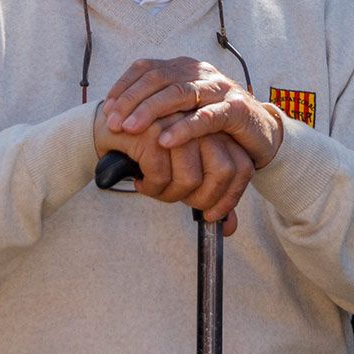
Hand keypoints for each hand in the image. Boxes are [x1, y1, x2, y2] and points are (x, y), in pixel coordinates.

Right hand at [93, 105, 252, 230]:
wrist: (110, 128)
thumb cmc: (153, 152)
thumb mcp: (185, 171)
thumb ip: (210, 194)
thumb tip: (230, 228)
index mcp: (219, 131)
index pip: (242, 168)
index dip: (230, 198)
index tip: (211, 215)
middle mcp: (203, 124)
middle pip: (222, 173)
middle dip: (199, 199)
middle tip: (179, 200)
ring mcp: (179, 125)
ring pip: (190, 179)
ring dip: (169, 195)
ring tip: (156, 187)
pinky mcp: (153, 132)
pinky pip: (160, 177)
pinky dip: (149, 187)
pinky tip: (141, 180)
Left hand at [103, 57, 283, 170]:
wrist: (259, 134)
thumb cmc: (213, 125)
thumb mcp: (182, 111)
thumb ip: (157, 108)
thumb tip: (114, 116)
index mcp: (185, 68)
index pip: (148, 67)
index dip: (124, 86)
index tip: (107, 109)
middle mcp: (201, 73)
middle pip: (160, 78)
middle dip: (132, 101)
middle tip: (113, 123)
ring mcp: (220, 89)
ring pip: (181, 92)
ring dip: (151, 111)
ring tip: (131, 130)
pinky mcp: (237, 109)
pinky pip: (208, 116)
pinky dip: (185, 128)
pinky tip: (165, 141)